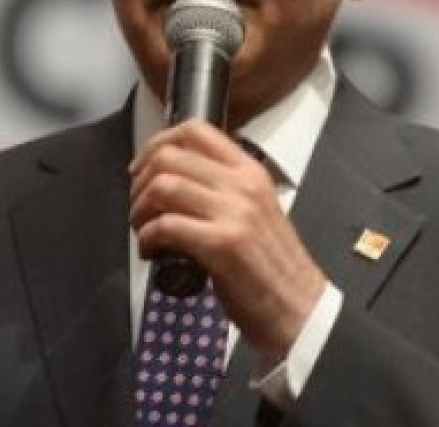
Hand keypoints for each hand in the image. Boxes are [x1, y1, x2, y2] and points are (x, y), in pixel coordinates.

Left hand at [129, 119, 325, 360]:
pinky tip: (151, 252)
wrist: (299, 308)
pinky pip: (165, 226)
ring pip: (162, 187)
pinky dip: (146, 238)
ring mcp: (233, 213)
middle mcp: (242, 185)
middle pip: (169, 157)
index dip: (156, 143)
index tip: (142, 168)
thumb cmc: (272, 265)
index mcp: (250, 171)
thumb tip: (173, 182)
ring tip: (143, 231)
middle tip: (139, 208)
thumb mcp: (254, 210)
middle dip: (140, 182)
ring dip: (140, 210)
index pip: (195, 130)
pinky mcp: (221, 244)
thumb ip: (223, 190)